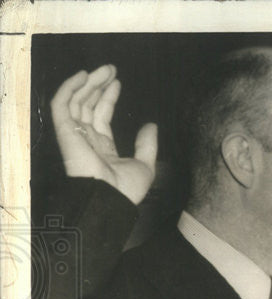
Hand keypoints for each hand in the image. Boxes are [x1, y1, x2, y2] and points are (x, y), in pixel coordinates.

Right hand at [50, 65, 157, 204]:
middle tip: (111, 69)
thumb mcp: (145, 165)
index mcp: (102, 147)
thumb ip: (147, 144)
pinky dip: (69, 88)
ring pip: (76, 101)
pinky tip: (83, 76)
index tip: (117, 82)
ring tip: (105, 69)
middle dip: (98, 85)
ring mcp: (74, 134)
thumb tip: (151, 125)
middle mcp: (86, 139)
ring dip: (88, 83)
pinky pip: (61, 104)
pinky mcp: (65, 131)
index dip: (108, 98)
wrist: (110, 198)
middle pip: (87, 105)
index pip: (101, 116)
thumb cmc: (126, 189)